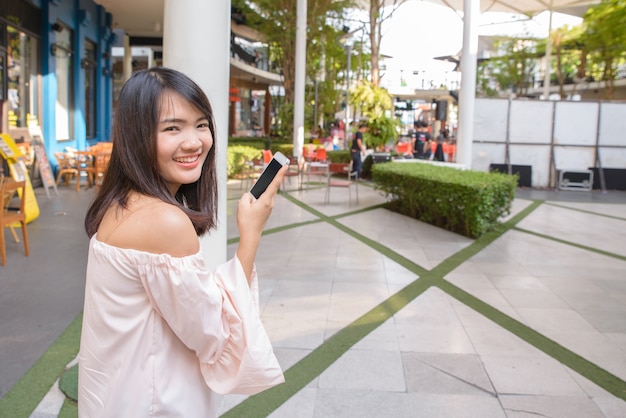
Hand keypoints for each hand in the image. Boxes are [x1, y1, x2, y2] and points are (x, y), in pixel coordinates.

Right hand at [236, 164, 287, 279]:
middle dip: (271, 176)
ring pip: (266, 193)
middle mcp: (270, 203)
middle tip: (275, 164)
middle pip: (271, 186)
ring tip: (260, 178)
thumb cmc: (246, 221)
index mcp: (266, 200)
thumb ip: (246, 196)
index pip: (274, 184)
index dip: (280, 173)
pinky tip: (255, 192)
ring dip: (262, 187)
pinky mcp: (266, 210)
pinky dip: (260, 194)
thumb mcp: (242, 205)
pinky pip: (264, 198)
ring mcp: (269, 207)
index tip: (285, 165)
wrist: (251, 236)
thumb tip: (250, 194)